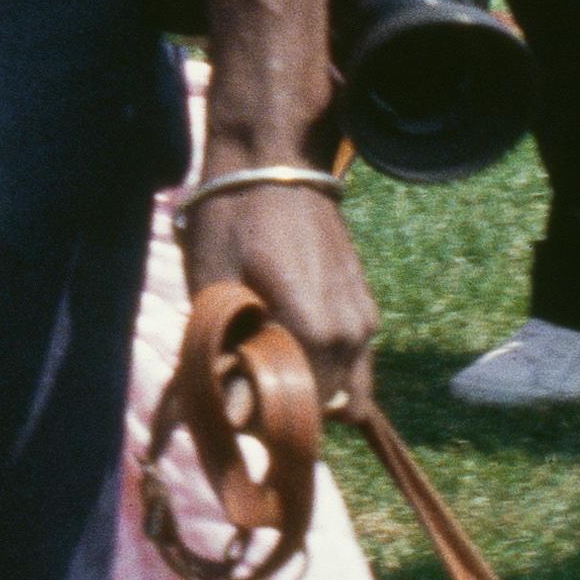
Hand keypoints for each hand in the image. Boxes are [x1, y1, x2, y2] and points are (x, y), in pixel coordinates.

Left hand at [182, 173, 379, 420]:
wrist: (274, 164)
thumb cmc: (232, 220)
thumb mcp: (212, 287)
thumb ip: (225, 355)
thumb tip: (230, 412)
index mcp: (315, 333)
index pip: (298, 414)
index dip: (260, 414)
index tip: (230, 391)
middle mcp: (353, 335)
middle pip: (329, 408)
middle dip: (289, 406)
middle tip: (246, 377)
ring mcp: (367, 321)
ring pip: (348, 388)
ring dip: (311, 387)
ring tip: (264, 356)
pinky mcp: (366, 307)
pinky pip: (353, 360)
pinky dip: (325, 365)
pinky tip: (284, 336)